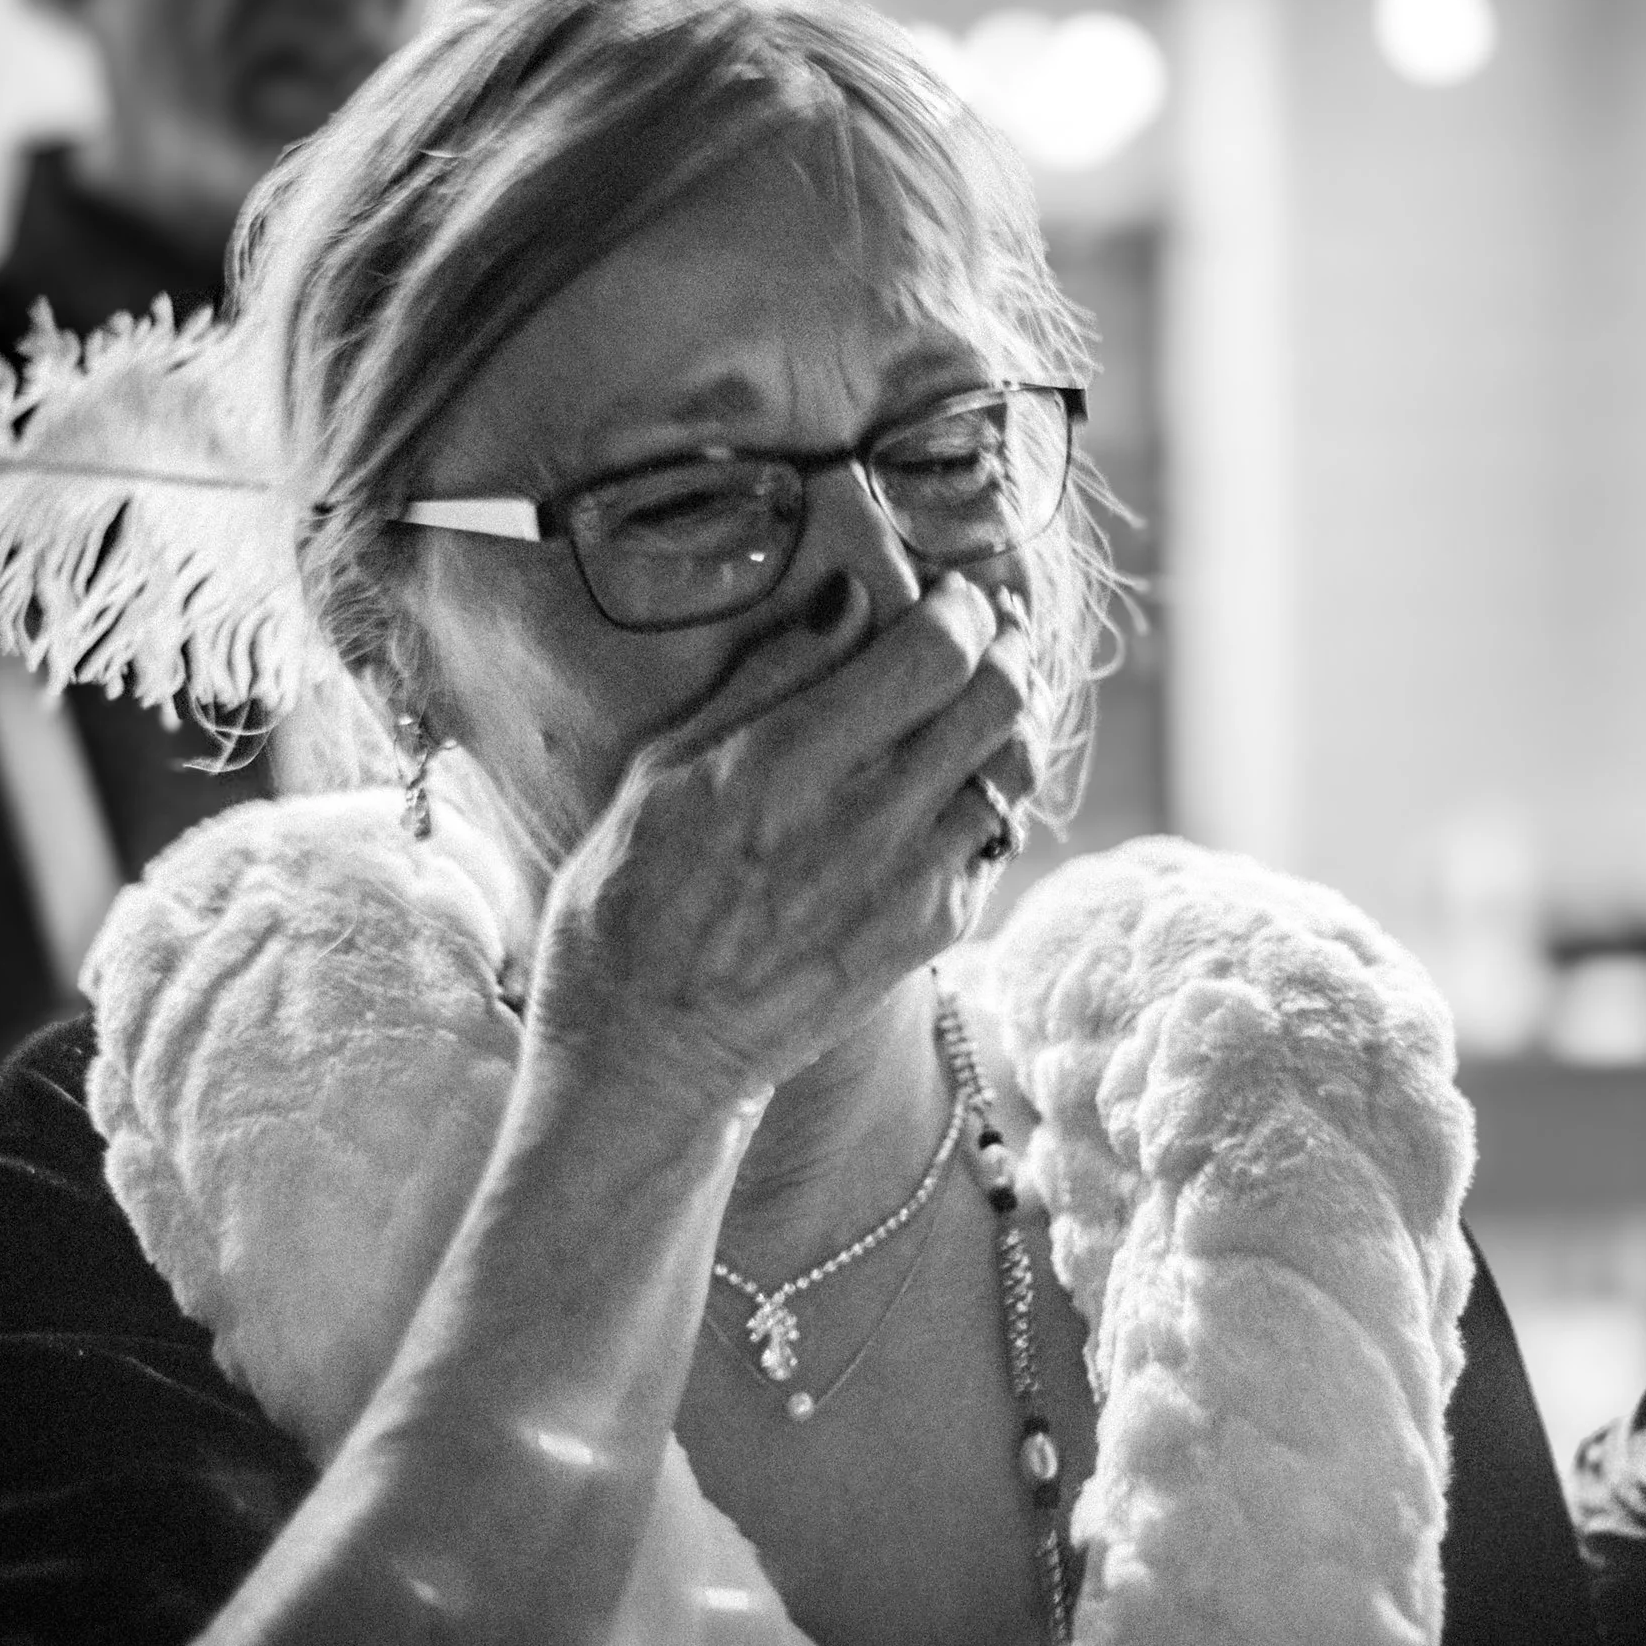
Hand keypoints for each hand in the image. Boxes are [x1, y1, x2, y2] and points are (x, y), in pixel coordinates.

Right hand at [526, 572, 1036, 1098]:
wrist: (648, 1053)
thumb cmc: (627, 905)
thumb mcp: (660, 771)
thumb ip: (764, 681)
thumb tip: (848, 601)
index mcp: (787, 762)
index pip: (931, 654)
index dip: (961, 608)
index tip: (954, 592)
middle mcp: (864, 819)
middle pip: (997, 700)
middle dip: (1009, 645)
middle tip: (999, 623)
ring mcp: (909, 881)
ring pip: (1013, 769)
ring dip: (1018, 716)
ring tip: (1004, 687)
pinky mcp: (930, 931)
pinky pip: (995, 838)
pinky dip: (996, 792)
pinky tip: (971, 776)